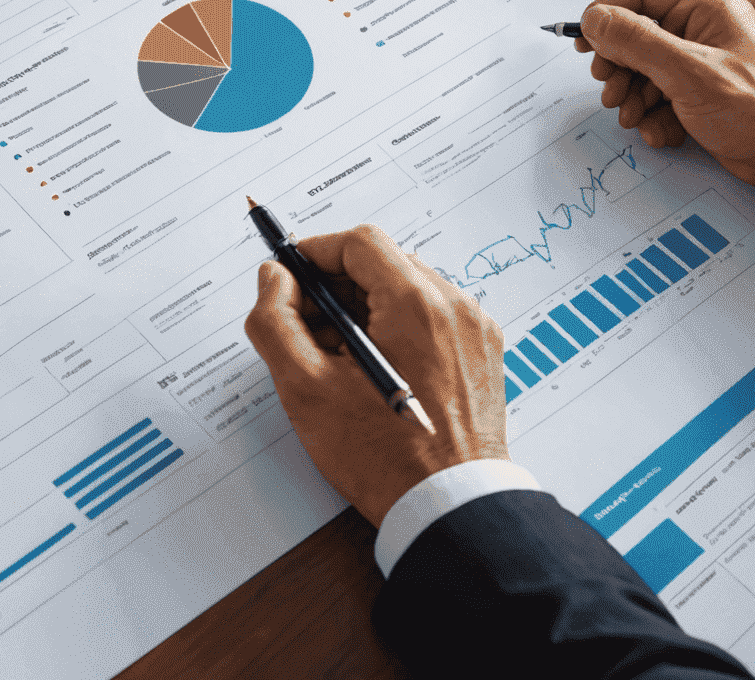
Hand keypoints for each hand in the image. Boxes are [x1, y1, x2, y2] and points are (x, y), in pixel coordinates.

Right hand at [243, 224, 509, 527]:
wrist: (451, 511)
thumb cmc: (383, 458)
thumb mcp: (306, 389)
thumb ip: (276, 321)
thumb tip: (273, 279)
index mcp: (415, 304)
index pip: (359, 242)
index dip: (316, 252)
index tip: (289, 277)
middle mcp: (453, 306)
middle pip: (383, 263)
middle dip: (337, 286)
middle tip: (306, 327)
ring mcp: (473, 330)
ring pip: (406, 290)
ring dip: (366, 308)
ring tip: (337, 358)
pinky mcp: (481, 353)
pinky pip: (431, 317)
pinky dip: (397, 328)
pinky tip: (373, 370)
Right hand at [577, 0, 754, 211]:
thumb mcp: (688, 73)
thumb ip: (636, 40)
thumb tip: (595, 18)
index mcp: (706, 9)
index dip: (608, 11)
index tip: (590, 43)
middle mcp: (703, 29)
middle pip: (636, 29)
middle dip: (617, 63)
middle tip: (609, 88)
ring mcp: (702, 61)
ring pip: (644, 65)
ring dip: (631, 93)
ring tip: (631, 116)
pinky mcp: (702, 92)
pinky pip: (660, 93)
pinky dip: (652, 114)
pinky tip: (659, 131)